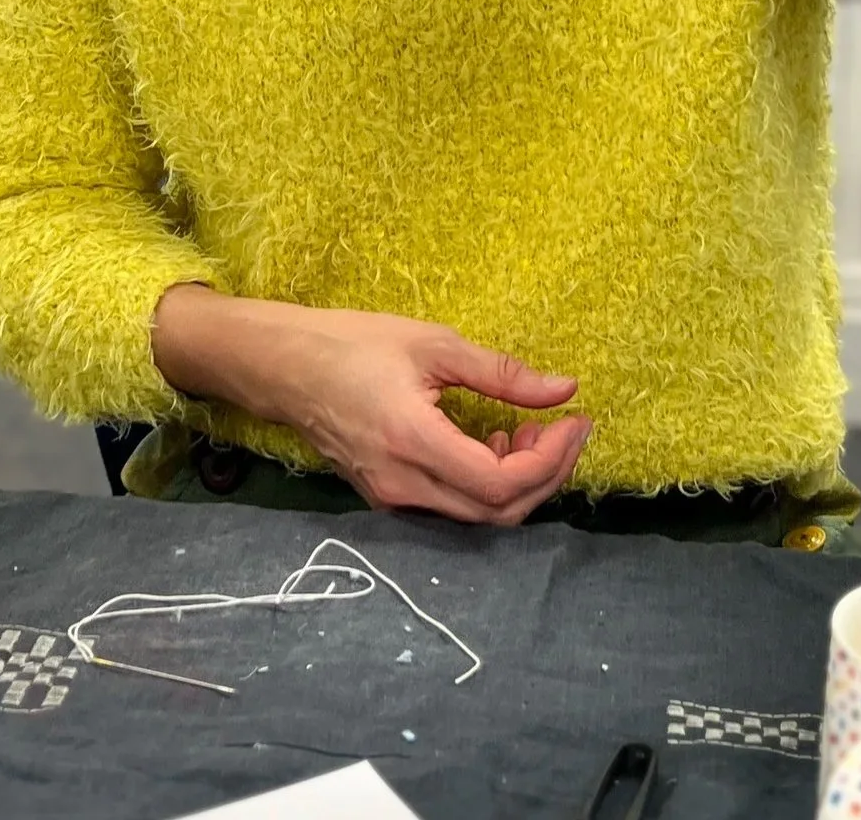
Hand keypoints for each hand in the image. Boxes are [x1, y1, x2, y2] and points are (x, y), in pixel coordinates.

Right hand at [152, 287, 593, 524]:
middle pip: (497, 512)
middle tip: (563, 428)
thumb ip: (501, 373)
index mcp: (413, 441)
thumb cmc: (354, 344)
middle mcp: (402, 485)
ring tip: (526, 432)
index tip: (575, 422)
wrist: (285, 367)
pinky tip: (490, 443)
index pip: (500, 484)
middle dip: (545, 475)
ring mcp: (391, 499)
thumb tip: (564, 390)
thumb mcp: (433, 345)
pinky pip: (451, 508)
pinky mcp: (386, 498)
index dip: (551, 460)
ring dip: (517, 483)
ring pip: (476, 517)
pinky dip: (485, 485)